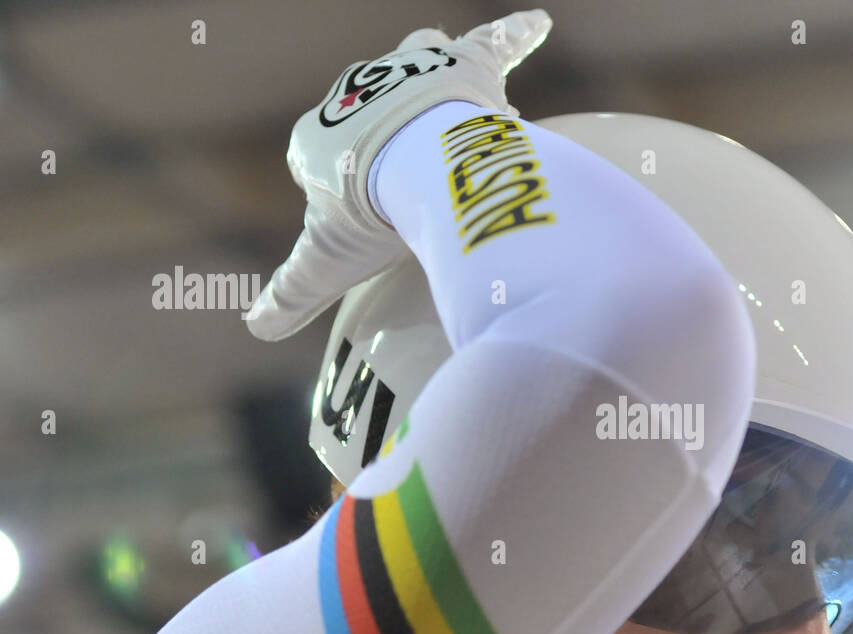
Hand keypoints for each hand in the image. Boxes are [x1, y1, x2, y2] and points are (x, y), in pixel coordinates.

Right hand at [244, 10, 552, 340]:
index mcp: (320, 140)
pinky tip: (540, 24)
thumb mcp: (324, 265)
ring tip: (460, 108)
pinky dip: (516, 33)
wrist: (420, 170)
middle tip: (418, 178)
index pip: (325, 160)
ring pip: (419, 65)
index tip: (368, 216)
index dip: (347, 190)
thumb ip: (291, 293)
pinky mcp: (465, 63)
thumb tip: (255, 328)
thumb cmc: (369, 216)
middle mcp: (361, 94)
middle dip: (393, 141)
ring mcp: (412, 73)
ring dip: (434, 84)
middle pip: (374, 114)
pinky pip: (494, 40)